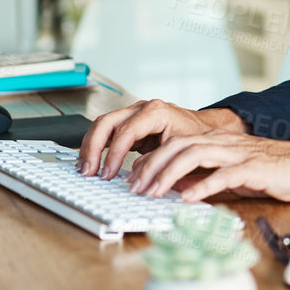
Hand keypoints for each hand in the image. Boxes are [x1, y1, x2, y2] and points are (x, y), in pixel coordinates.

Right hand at [76, 98, 246, 179]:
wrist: (205, 129)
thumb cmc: (197, 138)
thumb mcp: (182, 150)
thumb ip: (160, 162)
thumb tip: (138, 180)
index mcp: (157, 112)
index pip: (126, 130)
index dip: (114, 153)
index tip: (108, 173)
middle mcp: (142, 109)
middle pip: (107, 122)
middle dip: (94, 147)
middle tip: (88, 170)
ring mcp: (134, 114)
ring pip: (102, 125)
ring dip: (90, 146)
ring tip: (85, 168)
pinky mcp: (130, 125)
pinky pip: (107, 132)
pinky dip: (97, 146)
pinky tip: (92, 162)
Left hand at [129, 132, 289, 202]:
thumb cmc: (273, 171)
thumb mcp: (232, 174)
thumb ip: (206, 176)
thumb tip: (177, 186)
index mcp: (217, 141)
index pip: (175, 144)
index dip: (151, 160)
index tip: (134, 178)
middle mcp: (225, 142)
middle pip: (178, 146)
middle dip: (152, 166)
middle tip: (134, 187)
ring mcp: (240, 153)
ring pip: (195, 155)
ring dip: (169, 174)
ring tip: (153, 192)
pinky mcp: (255, 167)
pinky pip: (225, 174)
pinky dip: (204, 185)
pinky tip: (189, 198)